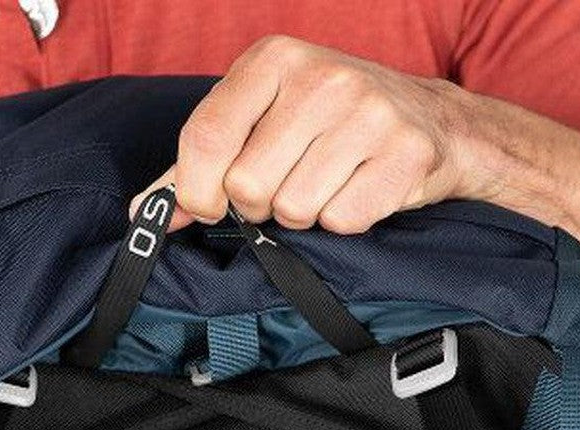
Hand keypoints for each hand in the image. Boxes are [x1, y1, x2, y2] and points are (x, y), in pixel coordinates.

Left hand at [130, 36, 482, 233]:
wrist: (435, 123)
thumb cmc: (333, 124)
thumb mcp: (265, 118)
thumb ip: (201, 162)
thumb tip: (144, 214)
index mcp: (275, 58)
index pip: (206, 135)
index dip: (196, 189)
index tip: (208, 206)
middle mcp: (322, 77)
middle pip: (248, 185)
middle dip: (260, 205)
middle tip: (286, 186)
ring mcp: (369, 114)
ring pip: (295, 209)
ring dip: (305, 215)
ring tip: (328, 184)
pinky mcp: (404, 156)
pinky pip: (341, 220)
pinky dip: (343, 221)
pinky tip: (359, 190)